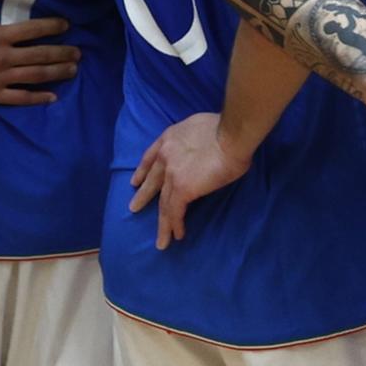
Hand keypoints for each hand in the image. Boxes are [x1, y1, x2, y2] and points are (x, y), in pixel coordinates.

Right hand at [0, 0, 77, 107]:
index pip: (31, 29)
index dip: (51, 26)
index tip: (66, 25)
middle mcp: (4, 58)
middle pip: (40, 54)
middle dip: (62, 52)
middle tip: (78, 52)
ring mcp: (1, 79)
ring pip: (36, 75)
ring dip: (57, 72)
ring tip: (73, 70)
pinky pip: (21, 98)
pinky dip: (38, 98)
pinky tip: (51, 98)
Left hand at [130, 110, 253, 243]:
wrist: (232, 136)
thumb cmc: (227, 130)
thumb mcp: (199, 127)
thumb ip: (192, 139)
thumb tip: (200, 149)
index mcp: (169, 137)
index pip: (151, 156)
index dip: (143, 170)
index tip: (136, 181)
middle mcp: (165, 155)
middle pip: (151, 180)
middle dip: (143, 195)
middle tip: (134, 207)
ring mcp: (172, 174)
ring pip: (163, 203)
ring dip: (162, 222)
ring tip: (160, 238)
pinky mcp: (182, 189)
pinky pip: (175, 211)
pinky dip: (174, 225)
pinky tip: (176, 235)